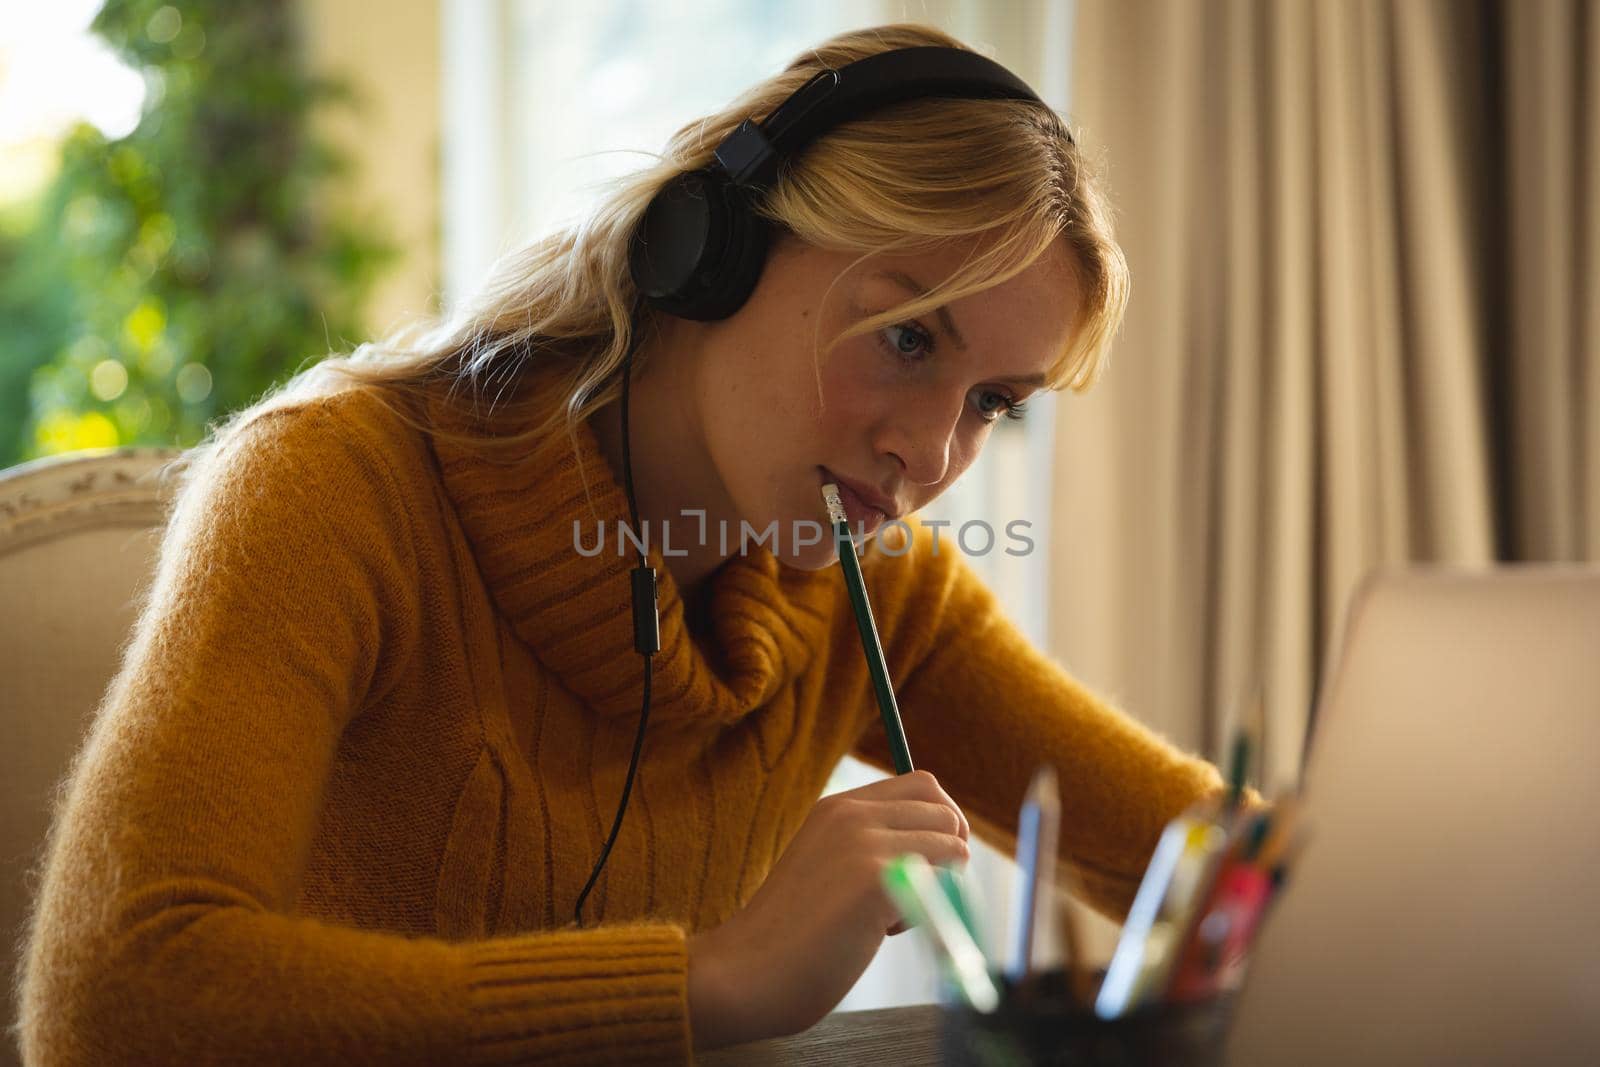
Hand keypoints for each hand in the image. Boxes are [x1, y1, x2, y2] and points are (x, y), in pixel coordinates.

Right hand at [686, 769, 969, 1048]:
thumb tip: (940, 847)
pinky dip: (933, 907)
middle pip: (941, 804)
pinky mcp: (876, 878)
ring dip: (941, 880)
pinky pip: (947, 874)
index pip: (919, 786)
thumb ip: (867, 848)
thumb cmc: (790, 938)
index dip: (937, 824)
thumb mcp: (826, 868)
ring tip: (892, 915)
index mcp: (837, 808)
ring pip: (953, 839)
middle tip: (920, 891)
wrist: (747, 974)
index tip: (925, 866)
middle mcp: (851, 813)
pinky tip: (884, 931)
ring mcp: (864, 842)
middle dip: (950, 847)